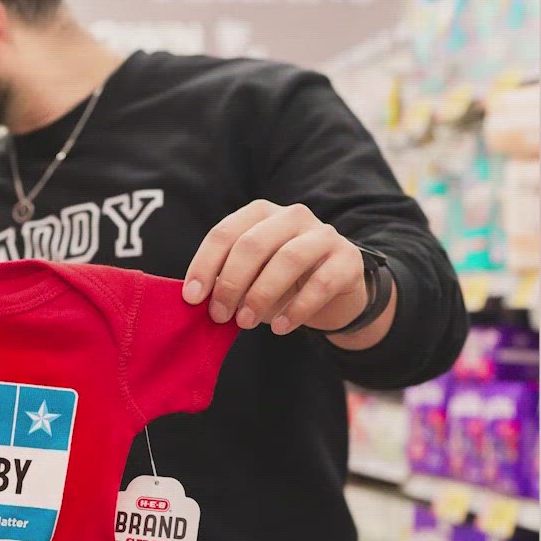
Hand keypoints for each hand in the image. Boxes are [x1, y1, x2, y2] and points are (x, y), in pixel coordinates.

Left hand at [182, 200, 381, 339]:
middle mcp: (293, 216)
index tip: (192, 298)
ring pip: (288, 259)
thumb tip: (195, 298)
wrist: (336, 293)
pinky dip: (297, 308)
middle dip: (231, 282)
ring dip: (261, 295)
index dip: (204, 265)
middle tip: (219, 315)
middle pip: (254, 244)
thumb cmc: (282, 283)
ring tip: (245, 323)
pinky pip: (321, 283)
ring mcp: (323, 235)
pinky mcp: (348, 259)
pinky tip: (280, 327)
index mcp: (261, 213)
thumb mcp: (250, 278)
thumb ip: (225, 280)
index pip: (225, 232)